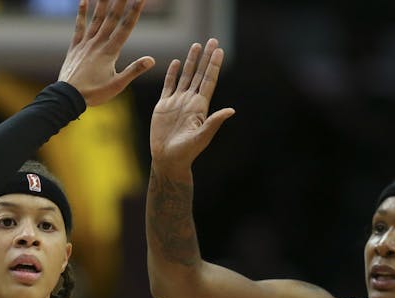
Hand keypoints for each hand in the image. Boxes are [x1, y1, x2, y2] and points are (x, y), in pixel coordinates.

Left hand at [56, 0, 156, 106]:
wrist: (68, 97)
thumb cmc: (94, 94)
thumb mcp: (117, 85)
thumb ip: (134, 70)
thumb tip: (151, 60)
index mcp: (110, 52)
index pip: (126, 27)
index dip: (134, 11)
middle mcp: (98, 43)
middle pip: (112, 18)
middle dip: (120, 1)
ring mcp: (86, 44)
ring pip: (96, 18)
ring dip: (103, 2)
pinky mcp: (75, 47)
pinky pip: (79, 27)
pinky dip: (81, 13)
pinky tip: (83, 0)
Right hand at [150, 39, 235, 171]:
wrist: (167, 160)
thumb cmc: (186, 152)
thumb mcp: (202, 137)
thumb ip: (214, 122)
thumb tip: (231, 110)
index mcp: (200, 106)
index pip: (209, 80)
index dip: (214, 65)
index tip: (219, 50)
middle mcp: (190, 101)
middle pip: (200, 74)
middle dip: (206, 57)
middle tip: (212, 40)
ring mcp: (177, 102)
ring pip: (186, 76)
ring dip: (192, 61)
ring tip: (196, 45)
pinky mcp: (164, 106)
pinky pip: (169, 85)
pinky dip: (172, 73)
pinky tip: (177, 63)